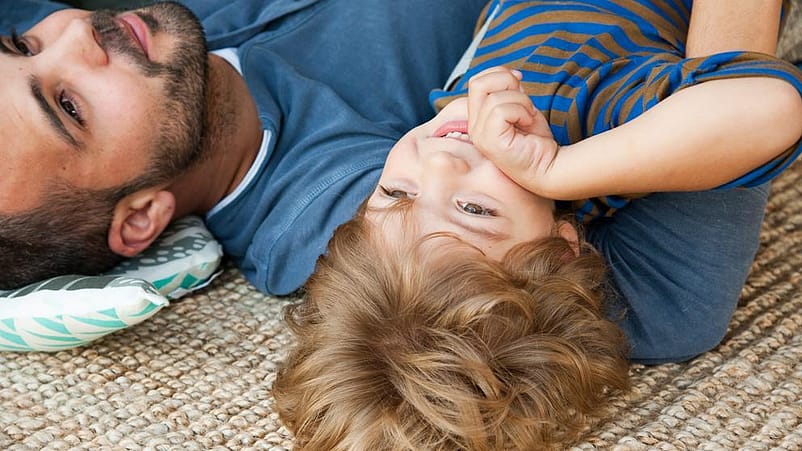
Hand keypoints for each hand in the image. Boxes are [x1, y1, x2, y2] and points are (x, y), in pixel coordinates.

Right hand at [468, 66, 559, 194]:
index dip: (499, 73)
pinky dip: (521, 112)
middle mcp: (474, 127)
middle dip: (506, 81)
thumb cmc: (536, 141)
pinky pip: (500, 111)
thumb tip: (512, 75)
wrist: (550, 166)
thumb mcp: (522, 107)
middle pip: (477, 83)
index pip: (476, 82)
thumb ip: (511, 92)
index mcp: (479, 118)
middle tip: (524, 98)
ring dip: (520, 102)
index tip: (519, 81)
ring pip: (494, 98)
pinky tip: (528, 123)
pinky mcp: (490, 142)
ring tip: (529, 117)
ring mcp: (480, 136)